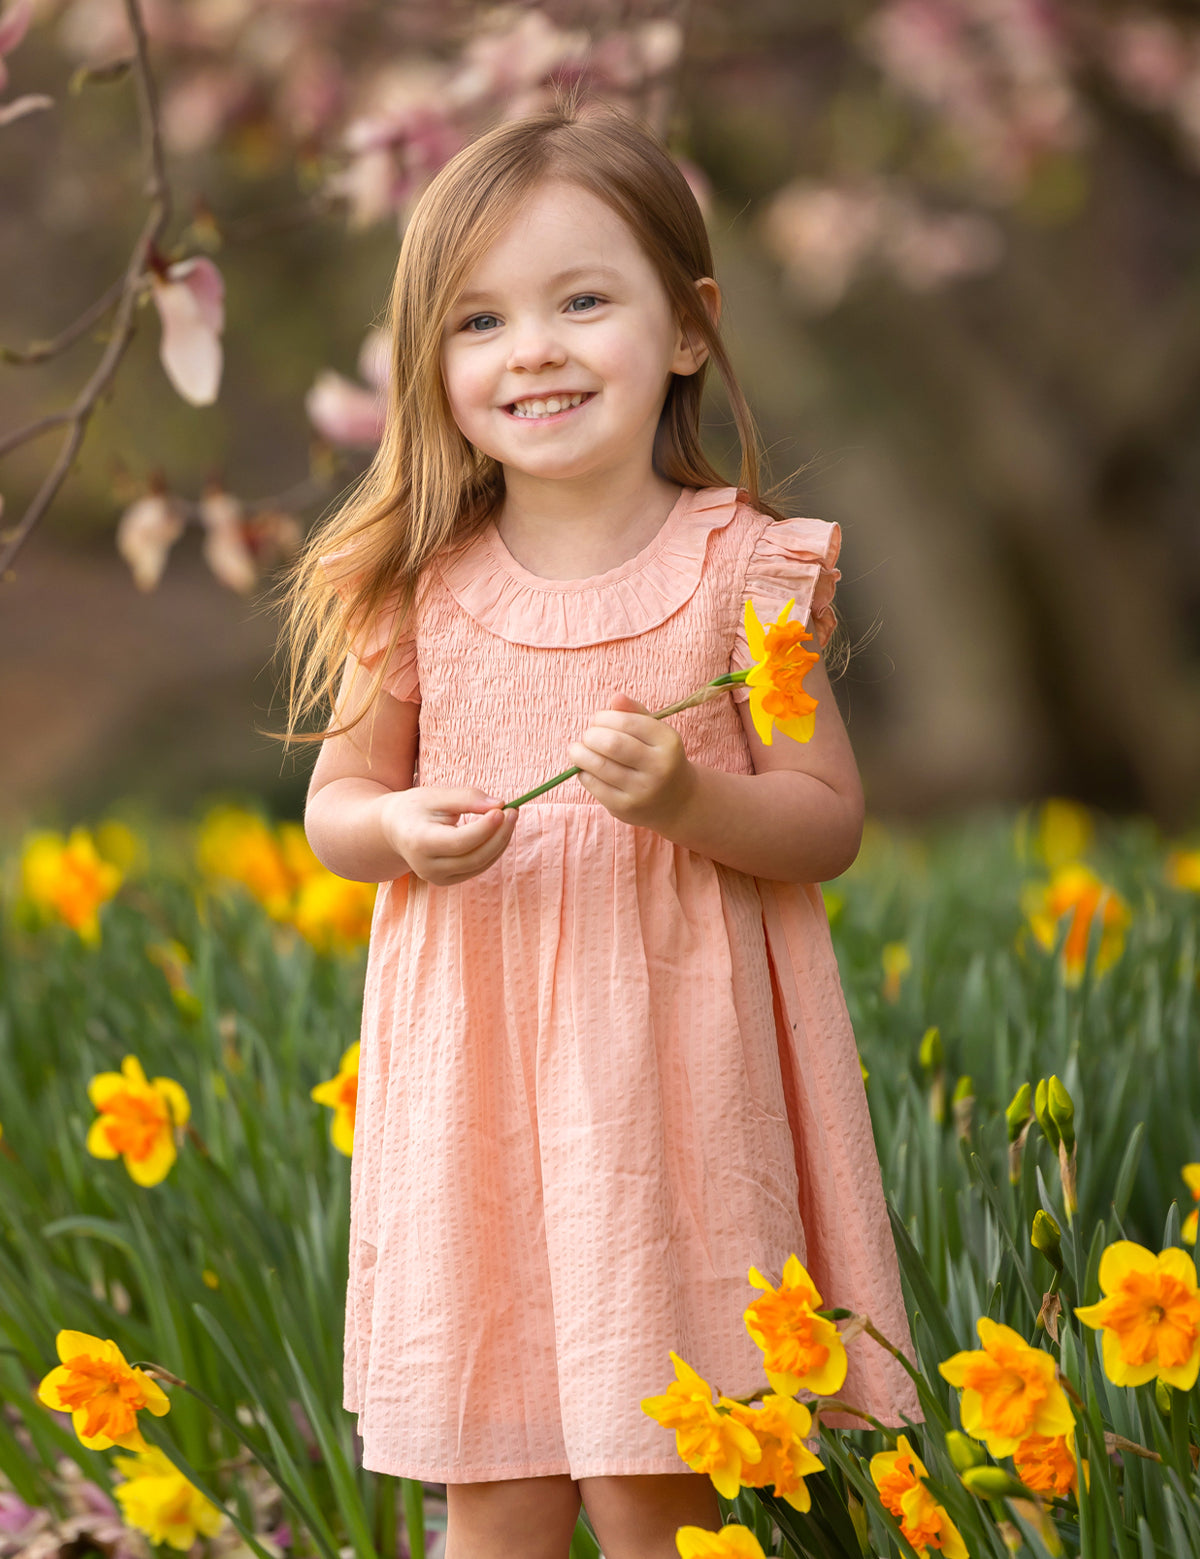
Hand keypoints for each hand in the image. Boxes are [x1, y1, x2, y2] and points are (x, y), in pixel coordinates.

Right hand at [379, 786, 516, 885]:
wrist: (394, 830)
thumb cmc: (416, 808)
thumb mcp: (436, 796)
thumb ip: (467, 798)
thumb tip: (500, 804)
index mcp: (419, 842)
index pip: (459, 841)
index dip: (485, 828)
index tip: (503, 809)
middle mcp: (427, 867)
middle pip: (474, 857)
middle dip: (499, 835)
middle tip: (513, 811)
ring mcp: (437, 878)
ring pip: (480, 864)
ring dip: (500, 841)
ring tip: (509, 816)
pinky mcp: (448, 881)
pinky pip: (478, 867)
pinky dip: (493, 849)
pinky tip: (499, 830)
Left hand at [568, 692, 696, 829]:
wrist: (677, 802)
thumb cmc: (659, 758)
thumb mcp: (655, 733)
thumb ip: (635, 713)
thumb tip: (615, 698)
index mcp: (668, 743)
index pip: (627, 722)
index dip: (604, 717)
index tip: (597, 720)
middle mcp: (659, 768)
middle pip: (612, 744)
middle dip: (591, 735)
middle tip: (588, 736)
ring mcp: (642, 791)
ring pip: (599, 766)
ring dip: (580, 753)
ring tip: (578, 750)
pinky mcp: (625, 808)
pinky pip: (594, 785)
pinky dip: (583, 772)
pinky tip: (586, 768)